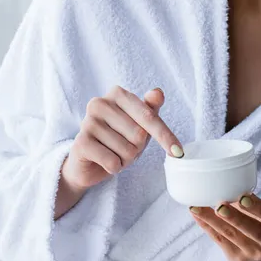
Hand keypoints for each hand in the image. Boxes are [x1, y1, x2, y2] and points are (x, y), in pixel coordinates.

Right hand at [62, 86, 183, 189]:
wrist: (87, 161)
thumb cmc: (118, 138)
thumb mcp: (139, 124)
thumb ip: (150, 109)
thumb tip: (158, 92)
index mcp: (117, 93)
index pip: (149, 116)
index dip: (165, 136)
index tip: (179, 152)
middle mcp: (100, 103)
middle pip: (139, 135)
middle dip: (137, 149)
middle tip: (125, 147)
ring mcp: (87, 121)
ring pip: (127, 150)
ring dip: (125, 159)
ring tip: (113, 153)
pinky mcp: (81, 143)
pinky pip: (112, 162)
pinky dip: (114, 168)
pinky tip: (104, 162)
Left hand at [189, 193, 260, 260]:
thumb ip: (253, 199)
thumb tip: (226, 178)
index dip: (259, 208)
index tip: (243, 197)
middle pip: (253, 231)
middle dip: (235, 218)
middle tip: (220, 206)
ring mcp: (254, 252)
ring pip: (231, 236)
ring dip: (213, 220)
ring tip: (198, 207)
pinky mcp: (237, 257)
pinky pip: (219, 240)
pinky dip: (206, 226)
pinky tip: (197, 214)